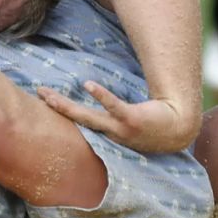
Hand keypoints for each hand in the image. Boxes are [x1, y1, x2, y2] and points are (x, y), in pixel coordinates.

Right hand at [37, 81, 192, 152]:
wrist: (179, 130)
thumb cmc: (155, 123)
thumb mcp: (132, 119)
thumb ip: (116, 110)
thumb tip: (104, 95)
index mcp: (107, 131)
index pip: (78, 119)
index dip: (60, 109)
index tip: (43, 97)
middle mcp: (109, 132)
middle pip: (76, 119)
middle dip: (56, 106)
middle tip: (38, 92)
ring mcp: (119, 128)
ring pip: (88, 117)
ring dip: (67, 107)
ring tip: (50, 96)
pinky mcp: (133, 120)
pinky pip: (114, 107)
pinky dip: (102, 97)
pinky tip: (88, 85)